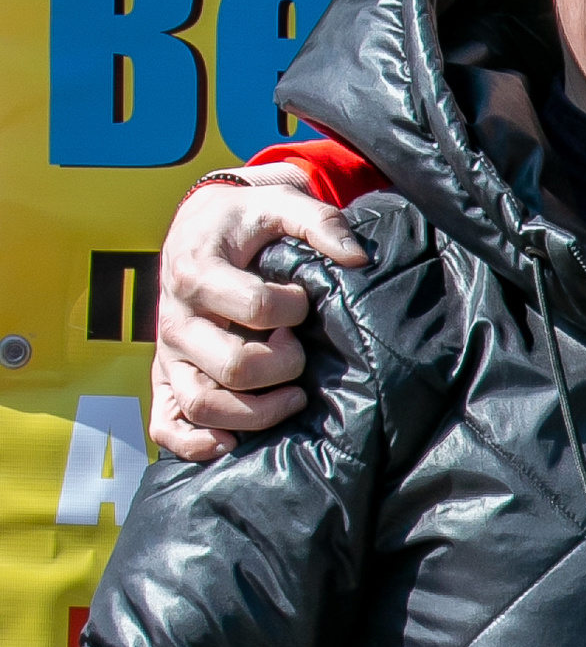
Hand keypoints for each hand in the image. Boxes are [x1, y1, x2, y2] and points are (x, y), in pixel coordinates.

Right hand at [150, 173, 366, 462]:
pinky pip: (167, 427)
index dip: (292, 308)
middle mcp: (175, 320)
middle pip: (232, 367)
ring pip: (202, 404)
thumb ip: (318, 221)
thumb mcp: (276, 202)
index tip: (301, 302)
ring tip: (292, 398)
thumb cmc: (243, 220)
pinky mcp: (165, 379)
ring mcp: (168, 355)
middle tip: (299, 350)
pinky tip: (233, 443)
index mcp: (197, 272)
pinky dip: (196, 444)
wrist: (197, 227)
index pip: (255, 307)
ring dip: (256, 414)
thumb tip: (358, 256)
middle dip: (283, 366)